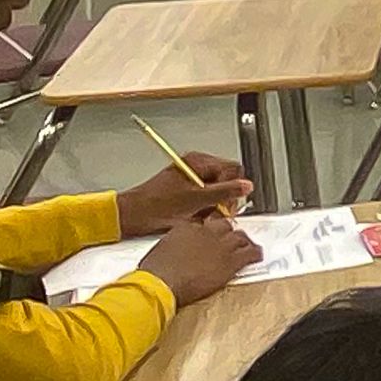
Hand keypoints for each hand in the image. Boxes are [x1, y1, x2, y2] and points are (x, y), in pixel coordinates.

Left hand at [117, 152, 252, 235]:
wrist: (134, 215)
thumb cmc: (157, 204)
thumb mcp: (197, 198)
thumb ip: (225, 191)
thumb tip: (246, 186)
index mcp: (198, 162)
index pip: (233, 169)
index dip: (234, 187)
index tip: (228, 203)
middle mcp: (196, 168)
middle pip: (226, 182)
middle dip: (223, 200)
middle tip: (215, 212)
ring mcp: (191, 181)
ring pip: (217, 195)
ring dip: (213, 208)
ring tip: (200, 216)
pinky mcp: (187, 194)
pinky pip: (206, 203)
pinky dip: (204, 212)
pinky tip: (194, 218)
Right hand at [138, 212, 261, 305]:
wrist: (162, 281)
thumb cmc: (156, 271)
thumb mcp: (161, 251)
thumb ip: (173, 247)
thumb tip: (176, 252)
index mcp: (186, 227)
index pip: (205, 222)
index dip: (210, 229)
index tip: (212, 234)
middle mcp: (206, 231)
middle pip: (224, 225)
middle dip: (229, 232)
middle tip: (232, 238)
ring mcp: (220, 245)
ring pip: (240, 236)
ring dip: (244, 241)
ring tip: (247, 245)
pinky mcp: (230, 261)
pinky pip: (249, 253)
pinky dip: (256, 253)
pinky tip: (258, 255)